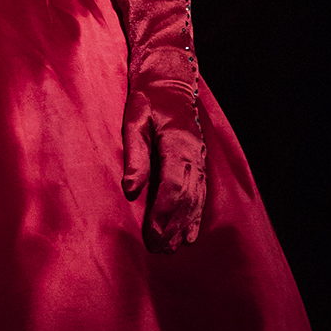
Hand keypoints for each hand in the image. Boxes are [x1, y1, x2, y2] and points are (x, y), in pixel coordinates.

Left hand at [122, 74, 206, 253]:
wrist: (170, 80)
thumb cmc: (147, 99)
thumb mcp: (134, 121)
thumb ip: (134, 156)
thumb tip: (130, 191)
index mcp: (178, 144)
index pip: (173, 186)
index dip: (162, 213)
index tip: (150, 234)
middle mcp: (194, 155)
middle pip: (186, 198)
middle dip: (172, 226)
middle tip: (157, 250)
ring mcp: (199, 160)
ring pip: (196, 199)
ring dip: (184, 225)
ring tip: (171, 248)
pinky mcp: (198, 163)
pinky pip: (200, 194)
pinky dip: (194, 216)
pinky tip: (188, 234)